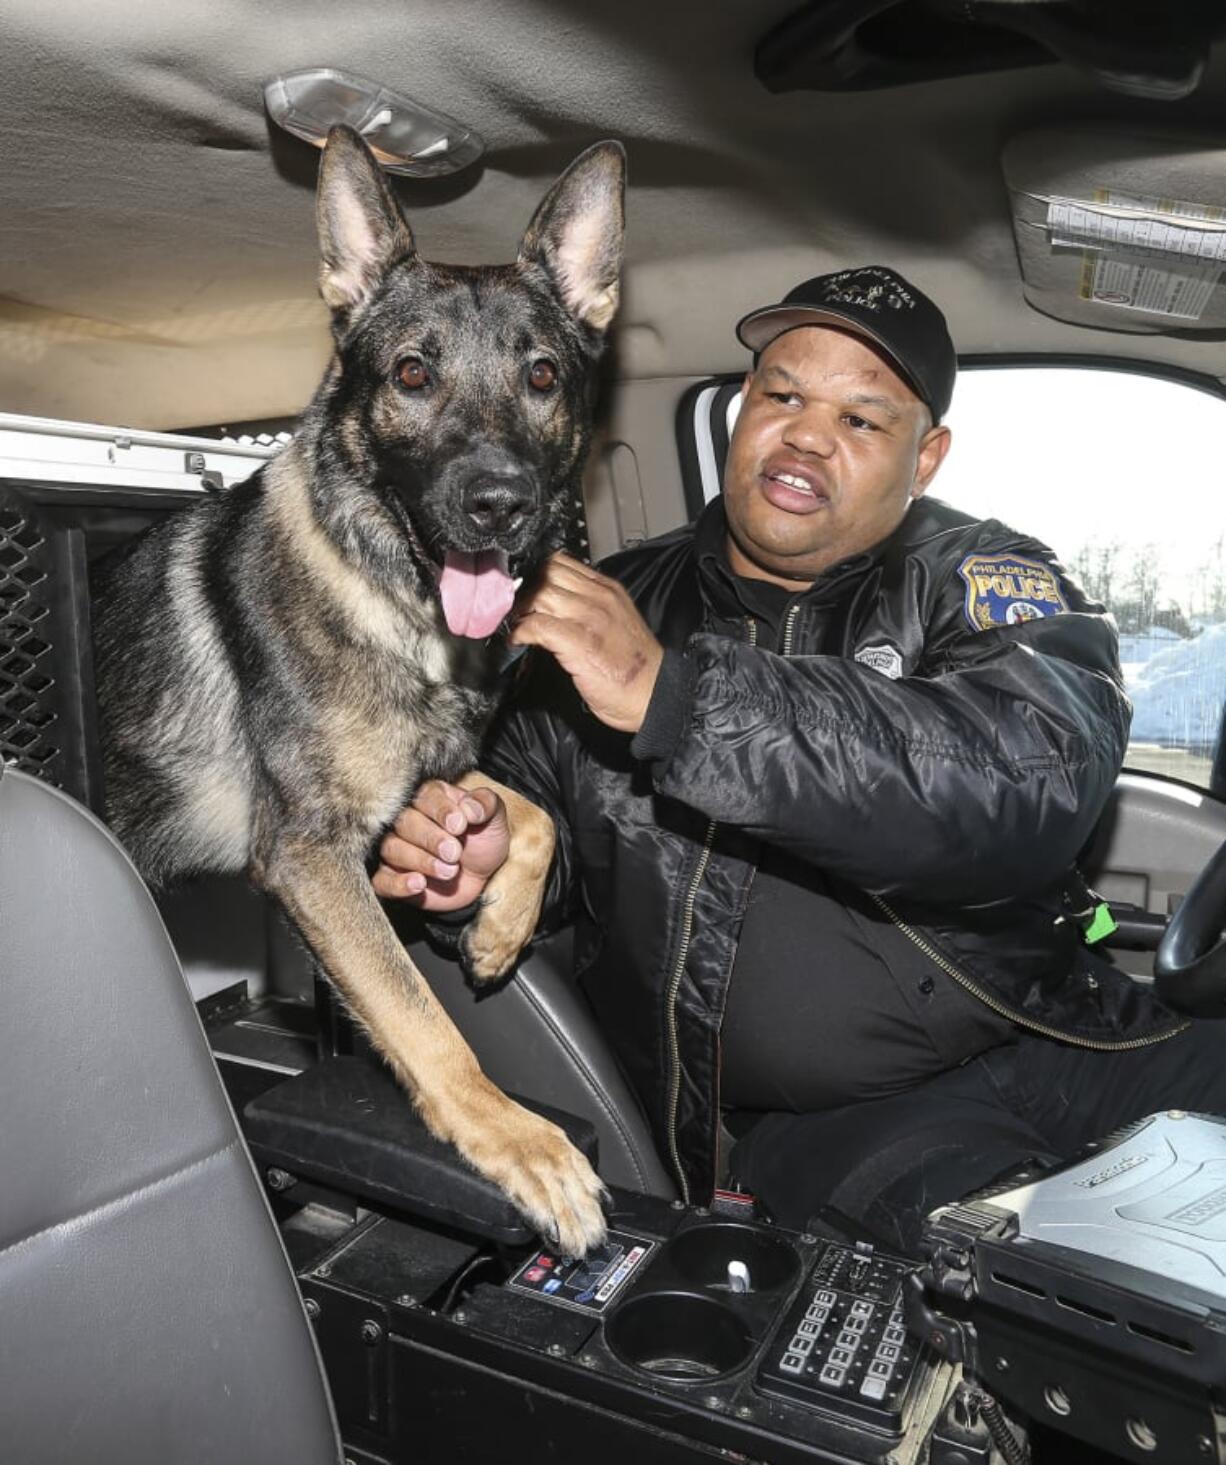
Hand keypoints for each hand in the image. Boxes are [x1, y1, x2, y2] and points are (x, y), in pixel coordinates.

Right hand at [373, 780, 508, 910]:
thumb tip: (470, 808)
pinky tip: (419, 884)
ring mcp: (395, 848)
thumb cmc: (482, 840)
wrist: (480, 876)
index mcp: (429, 797)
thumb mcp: (494, 818)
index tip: (460, 826)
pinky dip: (398, 883)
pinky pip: (382, 880)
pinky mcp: (390, 876)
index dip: (441, 811)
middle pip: (404, 822)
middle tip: (454, 853)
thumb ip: (486, 804)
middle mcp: (406, 818)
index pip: (425, 797)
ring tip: (449, 871)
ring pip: (392, 849)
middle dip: (431, 838)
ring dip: (421, 861)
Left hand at [510, 552, 663, 732]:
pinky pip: (538, 626)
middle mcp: (599, 597)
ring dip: (518, 609)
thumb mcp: (615, 620)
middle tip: (510, 607)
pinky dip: (521, 631)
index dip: (535, 573)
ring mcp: (589, 618)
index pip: (561, 563)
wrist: (656, 694)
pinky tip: (517, 640)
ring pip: (539, 595)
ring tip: (512, 623)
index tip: (521, 589)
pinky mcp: (579, 642)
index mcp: (607, 589)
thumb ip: (588, 606)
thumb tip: (554, 605)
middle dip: (522, 589)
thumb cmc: (634, 666)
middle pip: (546, 574)